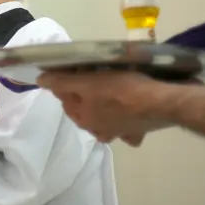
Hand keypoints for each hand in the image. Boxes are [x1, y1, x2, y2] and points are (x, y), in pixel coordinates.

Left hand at [37, 70, 167, 143]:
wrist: (164, 103)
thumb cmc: (123, 90)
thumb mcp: (88, 82)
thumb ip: (62, 82)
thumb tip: (40, 81)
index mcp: (84, 118)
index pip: (65, 100)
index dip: (66, 84)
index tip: (74, 70)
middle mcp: (99, 130)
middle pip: (83, 111)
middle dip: (83, 97)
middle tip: (91, 79)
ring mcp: (120, 133)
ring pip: (104, 122)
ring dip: (102, 112)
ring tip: (107, 97)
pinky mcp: (139, 131)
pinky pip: (128, 127)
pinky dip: (126, 121)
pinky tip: (129, 112)